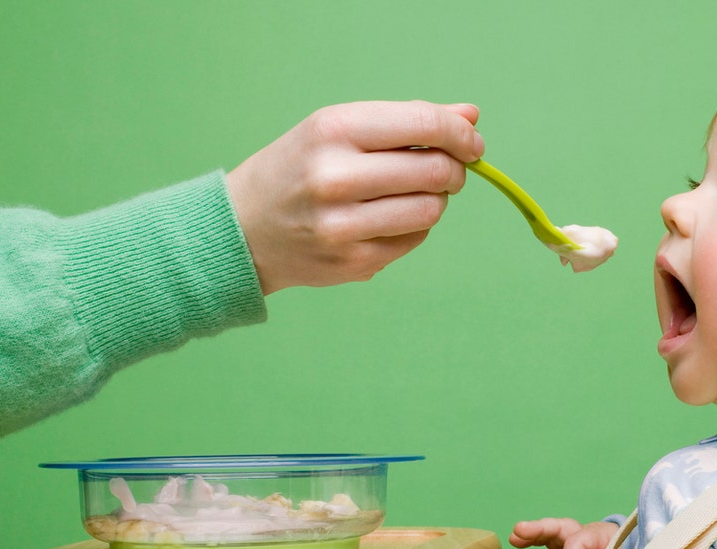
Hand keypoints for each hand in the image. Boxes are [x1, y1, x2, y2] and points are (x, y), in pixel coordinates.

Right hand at [225, 100, 483, 293]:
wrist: (244, 228)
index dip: (461, 135)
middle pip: (436, 172)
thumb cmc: (300, 168)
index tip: (472, 143)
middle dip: (454, 169)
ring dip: (436, 200)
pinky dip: (414, 226)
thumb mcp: (341, 129)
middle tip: (446, 170)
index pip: (424, 125)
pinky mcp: (355, 262)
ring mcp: (344, 225)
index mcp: (334, 130)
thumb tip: (472, 116)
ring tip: (413, 193)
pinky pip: (415, 239)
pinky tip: (387, 218)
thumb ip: (408, 121)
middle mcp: (336, 177)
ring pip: (431, 210)